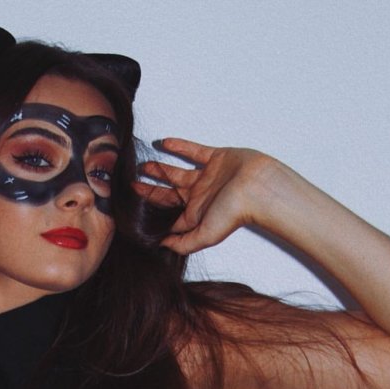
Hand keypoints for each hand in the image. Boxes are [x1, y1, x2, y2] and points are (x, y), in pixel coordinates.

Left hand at [134, 139, 276, 254]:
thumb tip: (161, 245)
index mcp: (196, 214)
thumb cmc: (234, 213)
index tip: (132, 207)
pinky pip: (194, 151)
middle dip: (151, 190)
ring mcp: (207, 177)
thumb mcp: (204, 235)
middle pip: (170, 193)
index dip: (151, 212)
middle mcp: (200, 196)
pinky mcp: (216, 158)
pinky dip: (179, 147)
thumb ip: (183, 243)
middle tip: (132, 184)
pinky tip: (163, 143)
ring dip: (161, 168)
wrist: (257, 188)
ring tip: (144, 165)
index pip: (169, 215)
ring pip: (178, 172)